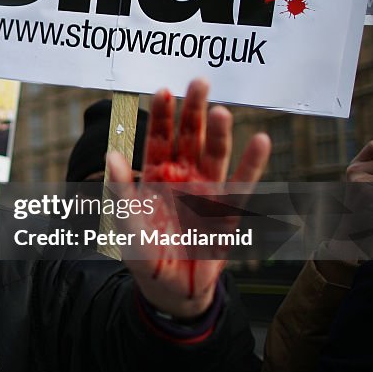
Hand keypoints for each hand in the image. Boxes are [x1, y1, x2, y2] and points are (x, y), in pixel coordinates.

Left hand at [107, 79, 269, 318]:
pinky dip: (253, 163)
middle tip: (199, 81)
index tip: (162, 90)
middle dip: (193, 110)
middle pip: (189, 137)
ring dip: (218, 133)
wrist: (172, 290)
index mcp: (156, 177)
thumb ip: (121, 191)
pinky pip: (242, 184)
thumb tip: (111, 154)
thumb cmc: (147, 256)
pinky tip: (261, 140)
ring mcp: (208, 191)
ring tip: (221, 111)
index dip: (161, 115)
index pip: (158, 139)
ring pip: (215, 154)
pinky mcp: (228, 211)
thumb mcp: (127, 226)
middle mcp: (184, 177)